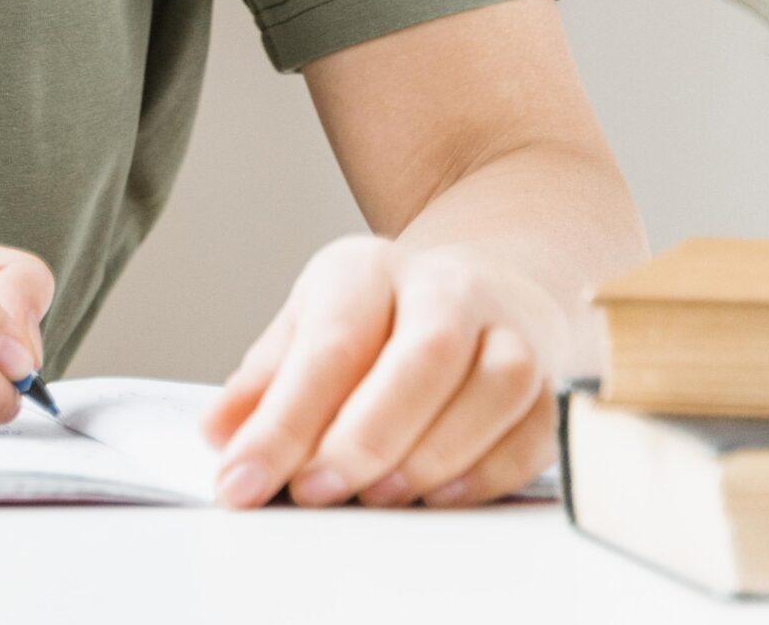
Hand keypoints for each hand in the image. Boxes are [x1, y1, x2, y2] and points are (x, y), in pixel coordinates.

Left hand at [203, 234, 565, 508]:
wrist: (480, 288)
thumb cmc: (380, 319)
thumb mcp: (309, 325)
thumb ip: (263, 381)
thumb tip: (217, 435)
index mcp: (367, 269)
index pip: (327, 344)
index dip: (282, 420)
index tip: (240, 479)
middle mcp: (444, 289)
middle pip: (420, 357)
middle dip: (363, 436)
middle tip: (313, 493)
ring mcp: (508, 331)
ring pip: (491, 389)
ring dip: (431, 456)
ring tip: (376, 498)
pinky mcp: (551, 381)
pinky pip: (533, 432)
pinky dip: (486, 475)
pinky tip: (438, 499)